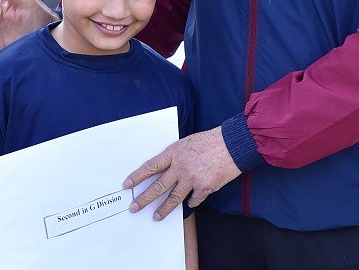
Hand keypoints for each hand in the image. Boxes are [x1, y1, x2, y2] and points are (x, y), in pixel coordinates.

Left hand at [124, 127, 240, 219]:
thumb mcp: (187, 143)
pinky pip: (194, 200)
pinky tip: (189, 205)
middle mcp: (180, 166)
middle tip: (134, 207)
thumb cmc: (210, 141)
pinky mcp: (204, 187)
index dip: (137, 176)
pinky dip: (191, 203)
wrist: (232, 144)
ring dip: (163, 209)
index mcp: (174, 152)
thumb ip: (175, 156)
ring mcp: (192, 178)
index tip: (127, 185)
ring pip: (173, 198)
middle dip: (144, 199)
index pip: (151, 166)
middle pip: (158, 186)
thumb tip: (164, 169)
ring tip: (156, 217)